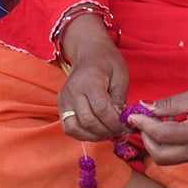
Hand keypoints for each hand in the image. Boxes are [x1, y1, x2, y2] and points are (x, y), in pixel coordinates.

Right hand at [56, 18, 127, 141]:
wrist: (88, 52)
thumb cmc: (107, 62)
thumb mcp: (121, 75)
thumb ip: (120, 99)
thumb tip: (120, 121)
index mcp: (90, 81)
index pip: (101, 110)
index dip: (115, 123)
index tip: (126, 126)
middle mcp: (73, 91)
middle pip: (88, 121)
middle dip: (107, 131)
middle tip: (120, 131)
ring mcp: (64, 99)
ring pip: (75, 128)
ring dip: (94, 136)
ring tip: (108, 132)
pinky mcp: (61, 106)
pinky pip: (69, 128)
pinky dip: (82, 134)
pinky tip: (95, 131)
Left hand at [129, 87, 187, 166]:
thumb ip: (167, 105)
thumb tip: (144, 108)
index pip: (162, 135)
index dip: (144, 125)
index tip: (133, 115)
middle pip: (160, 156)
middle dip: (146, 139)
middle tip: (143, 121)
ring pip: (166, 160)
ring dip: (153, 145)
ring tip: (152, 125)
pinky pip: (174, 157)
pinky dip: (163, 147)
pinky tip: (163, 131)